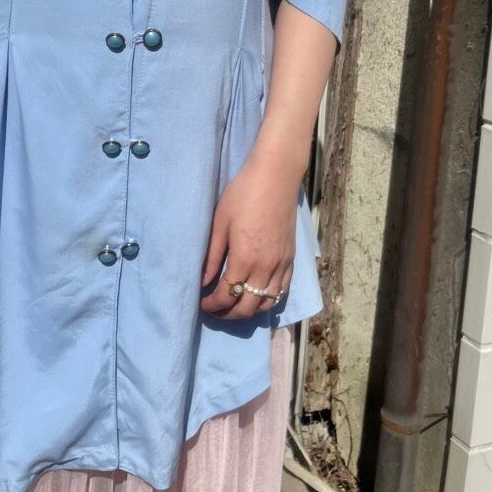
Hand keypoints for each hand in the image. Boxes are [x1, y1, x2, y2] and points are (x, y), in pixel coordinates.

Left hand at [200, 159, 298, 318]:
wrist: (275, 177)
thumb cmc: (242, 195)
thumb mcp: (219, 223)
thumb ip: (212, 256)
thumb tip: (202, 280)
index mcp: (245, 259)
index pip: (226, 296)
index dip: (211, 305)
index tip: (200, 302)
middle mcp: (266, 268)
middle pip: (247, 308)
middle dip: (227, 314)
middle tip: (214, 309)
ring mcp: (281, 265)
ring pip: (266, 303)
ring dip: (248, 311)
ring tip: (233, 305)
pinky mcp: (291, 259)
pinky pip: (281, 291)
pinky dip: (267, 300)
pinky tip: (255, 295)